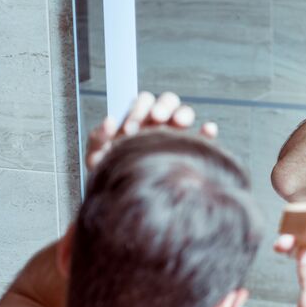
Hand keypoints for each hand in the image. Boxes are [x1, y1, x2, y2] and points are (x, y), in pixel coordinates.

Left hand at [85, 91, 218, 170]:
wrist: (127, 205)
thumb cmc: (113, 179)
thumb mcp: (98, 158)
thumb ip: (98, 138)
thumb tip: (110, 121)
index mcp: (138, 121)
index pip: (143, 102)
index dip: (138, 109)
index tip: (132, 128)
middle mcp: (158, 125)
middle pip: (166, 101)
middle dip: (161, 107)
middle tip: (156, 119)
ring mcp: (175, 137)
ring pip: (184, 112)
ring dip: (182, 113)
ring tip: (178, 124)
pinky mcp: (190, 152)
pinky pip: (204, 136)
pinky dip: (207, 130)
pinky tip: (207, 129)